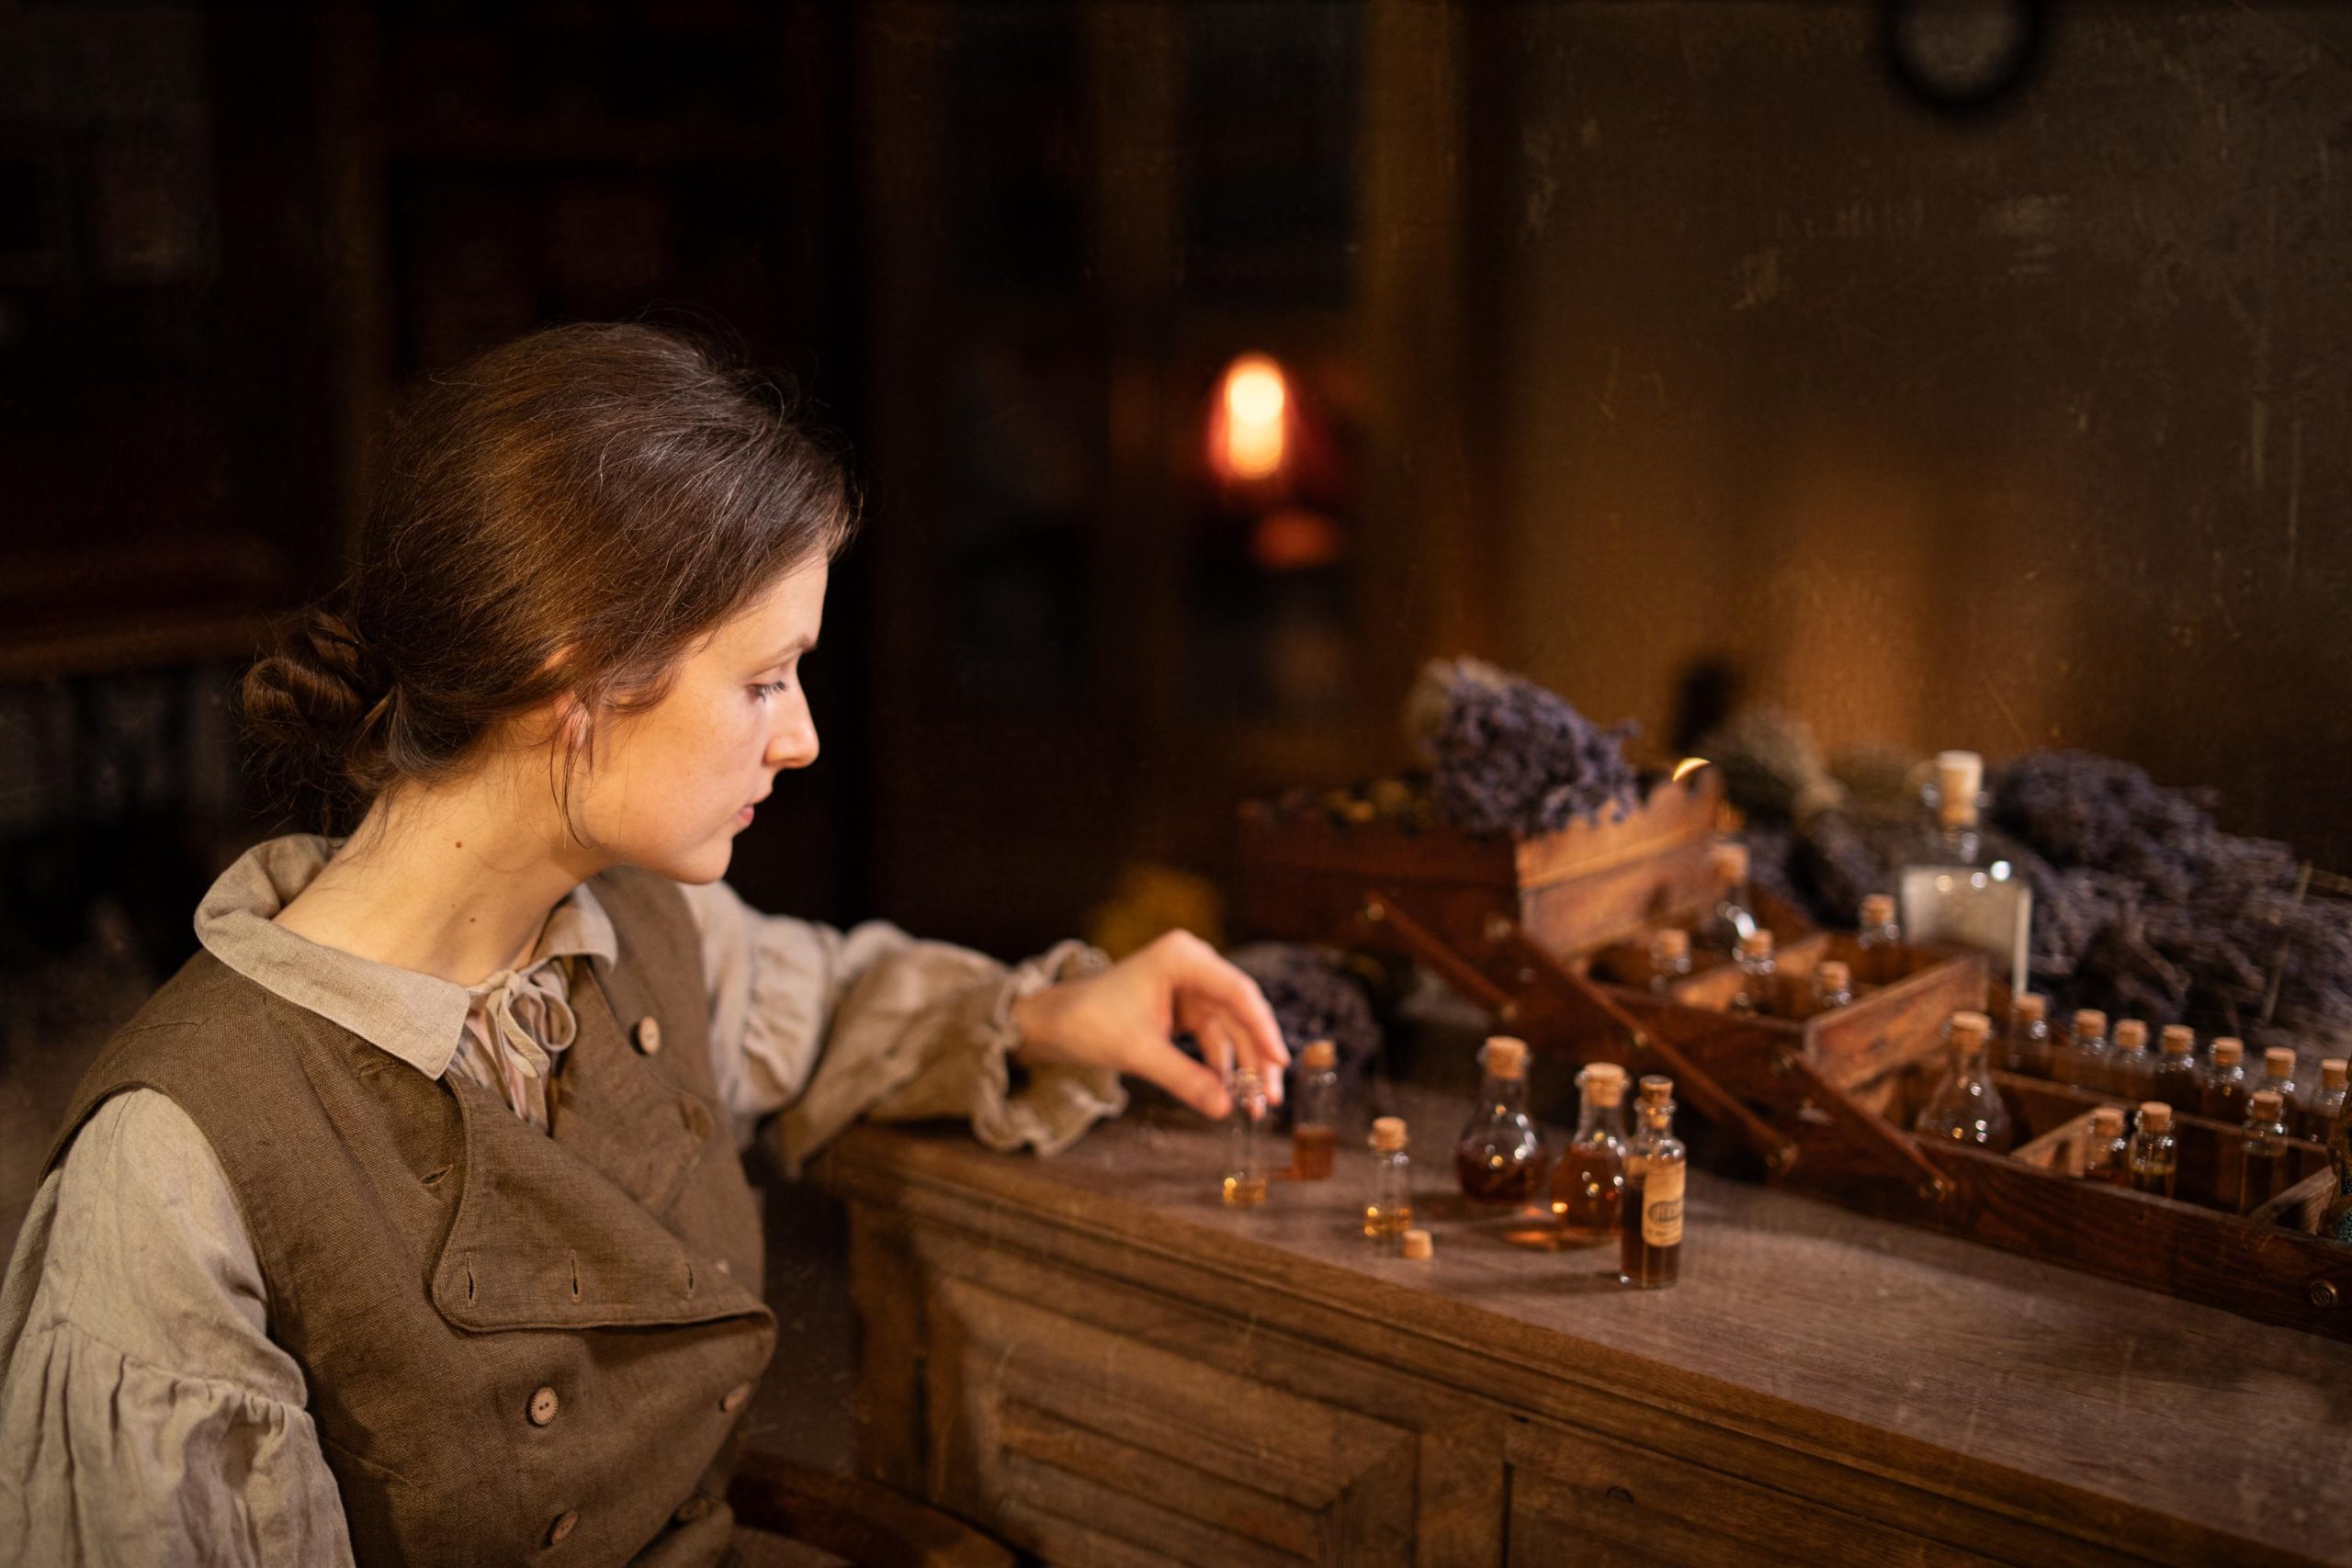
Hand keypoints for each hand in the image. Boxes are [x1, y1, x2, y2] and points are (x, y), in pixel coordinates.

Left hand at [1009, 930, 1289, 1121]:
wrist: (1054, 1023)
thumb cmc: (1088, 1023)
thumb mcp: (1138, 1053)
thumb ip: (1184, 1079)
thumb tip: (1226, 1109)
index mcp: (1182, 958)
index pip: (1237, 992)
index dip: (1263, 1029)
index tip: (1280, 1062)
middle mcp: (1193, 965)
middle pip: (1240, 1012)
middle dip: (1256, 1056)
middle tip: (1272, 1098)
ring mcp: (1191, 986)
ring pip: (1231, 1028)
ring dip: (1243, 1066)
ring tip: (1255, 1106)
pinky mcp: (1185, 1008)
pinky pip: (1214, 1037)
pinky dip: (1222, 1065)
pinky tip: (1230, 1093)